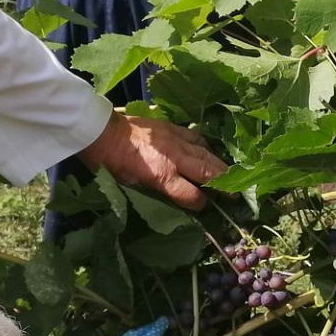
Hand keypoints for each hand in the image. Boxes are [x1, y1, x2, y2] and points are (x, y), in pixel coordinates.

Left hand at [78, 112, 224, 209]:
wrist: (99, 130)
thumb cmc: (109, 162)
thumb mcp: (129, 184)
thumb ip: (154, 190)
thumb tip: (170, 198)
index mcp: (163, 175)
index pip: (192, 195)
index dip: (200, 204)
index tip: (205, 209)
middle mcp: (175, 157)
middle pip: (206, 172)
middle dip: (223, 184)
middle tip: (236, 194)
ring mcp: (175, 139)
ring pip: (205, 152)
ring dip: (219, 165)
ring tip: (229, 174)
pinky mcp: (170, 127)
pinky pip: (195, 136)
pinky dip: (205, 145)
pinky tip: (208, 150)